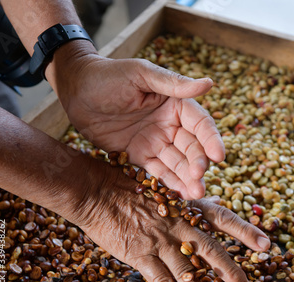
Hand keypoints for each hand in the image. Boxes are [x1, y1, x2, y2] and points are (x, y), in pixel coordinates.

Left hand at [50, 44, 223, 199]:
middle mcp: (170, 124)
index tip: (218, 156)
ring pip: (177, 163)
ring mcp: (155, 141)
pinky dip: (169, 183)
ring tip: (196, 194)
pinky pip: (157, 171)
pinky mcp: (139, 155)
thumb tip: (209, 83)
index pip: (200, 124)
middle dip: (198, 164)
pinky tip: (181, 196)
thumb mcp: (142, 74)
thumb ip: (174, 84)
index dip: (211, 140)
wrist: (75, 89)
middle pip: (191, 148)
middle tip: (199, 180)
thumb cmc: (108, 75)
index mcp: (175, 103)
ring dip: (188, 178)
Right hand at [75, 159, 270, 281]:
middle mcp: (179, 223)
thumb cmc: (132, 191)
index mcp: (188, 207)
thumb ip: (191, 205)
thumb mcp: (166, 192)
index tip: (267, 245)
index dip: (246, 231)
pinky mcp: (140, 253)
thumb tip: (216, 206)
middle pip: (211, 250)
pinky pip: (159, 279)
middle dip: (230, 272)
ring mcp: (160, 239)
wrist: (98, 191)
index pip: (223, 218)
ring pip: (186, 271)